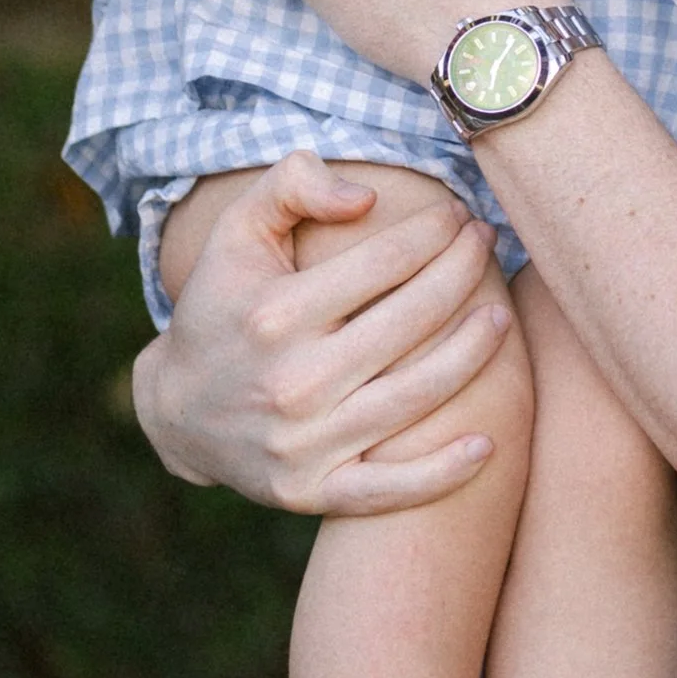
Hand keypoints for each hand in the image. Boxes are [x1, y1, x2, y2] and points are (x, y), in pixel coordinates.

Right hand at [133, 152, 516, 513]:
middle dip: (462, 274)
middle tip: (487, 245)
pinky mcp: (311, 492)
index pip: (382, 263)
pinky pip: (389, 491)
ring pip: (414, 396)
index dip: (431, 233)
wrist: (175, 411)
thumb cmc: (224, 306)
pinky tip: (489, 441)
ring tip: (501, 316)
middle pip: (410, 322)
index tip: (456, 216)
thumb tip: (367, 197)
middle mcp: (291, 381)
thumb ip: (292, 185)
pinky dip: (443, 473)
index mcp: (275, 314)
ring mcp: (304, 443)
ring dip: (473, 354)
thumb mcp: (237, 232)